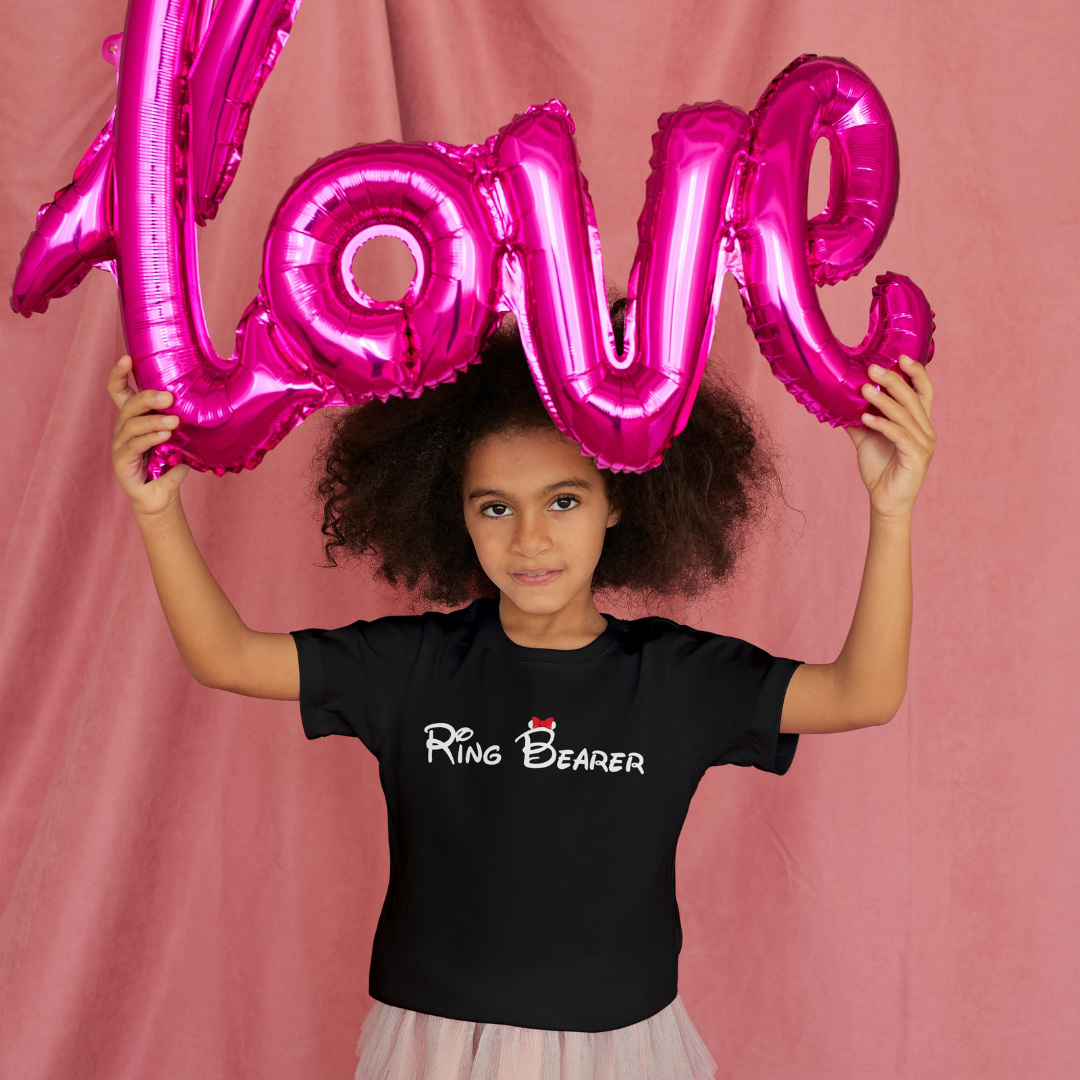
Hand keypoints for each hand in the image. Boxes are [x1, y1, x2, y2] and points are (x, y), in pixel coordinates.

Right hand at [109, 355, 189, 515]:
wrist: (163, 495)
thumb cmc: (171, 463)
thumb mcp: (180, 438)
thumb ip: (184, 421)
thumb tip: (208, 403)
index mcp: (135, 418)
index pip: (120, 391)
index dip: (119, 374)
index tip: (127, 358)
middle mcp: (123, 428)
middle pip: (128, 405)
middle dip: (147, 397)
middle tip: (169, 397)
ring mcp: (120, 444)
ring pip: (131, 425)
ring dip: (153, 420)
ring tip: (173, 421)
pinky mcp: (121, 461)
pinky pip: (132, 445)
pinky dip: (149, 438)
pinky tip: (164, 436)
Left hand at [847, 355, 935, 519]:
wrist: (885, 501)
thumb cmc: (880, 468)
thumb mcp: (866, 438)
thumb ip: (859, 419)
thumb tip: (840, 400)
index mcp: (918, 422)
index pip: (923, 391)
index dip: (916, 373)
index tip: (902, 356)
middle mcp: (925, 429)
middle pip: (913, 398)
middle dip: (894, 380)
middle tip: (873, 368)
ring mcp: (924, 443)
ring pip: (905, 415)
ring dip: (884, 401)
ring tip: (865, 389)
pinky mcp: (917, 457)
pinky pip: (899, 435)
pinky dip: (883, 425)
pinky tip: (867, 418)